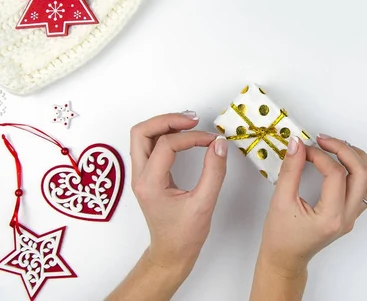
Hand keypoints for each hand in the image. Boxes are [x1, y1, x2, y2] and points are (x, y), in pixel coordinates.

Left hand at [129, 112, 227, 274]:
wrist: (171, 254)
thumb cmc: (184, 235)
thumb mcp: (204, 204)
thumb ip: (214, 172)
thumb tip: (219, 144)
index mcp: (150, 184)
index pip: (166, 145)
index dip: (192, 138)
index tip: (212, 141)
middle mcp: (140, 177)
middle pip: (142, 132)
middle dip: (167, 120)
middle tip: (192, 120)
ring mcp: (141, 175)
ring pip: (143, 136)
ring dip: (164, 125)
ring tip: (189, 124)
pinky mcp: (148, 176)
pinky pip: (150, 145)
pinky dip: (165, 135)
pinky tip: (184, 136)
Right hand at [257, 133, 366, 274]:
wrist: (285, 259)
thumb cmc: (281, 237)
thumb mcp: (280, 201)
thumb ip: (290, 170)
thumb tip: (297, 144)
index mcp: (331, 217)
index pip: (335, 174)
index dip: (319, 155)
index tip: (303, 149)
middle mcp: (348, 217)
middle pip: (362, 174)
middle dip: (344, 150)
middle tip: (324, 140)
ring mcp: (353, 216)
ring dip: (359, 159)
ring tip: (339, 148)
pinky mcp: (352, 214)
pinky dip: (362, 170)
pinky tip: (345, 162)